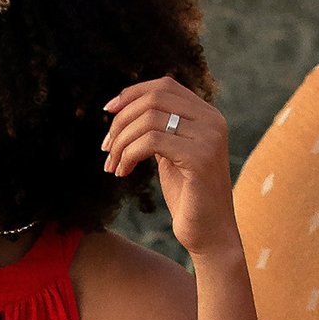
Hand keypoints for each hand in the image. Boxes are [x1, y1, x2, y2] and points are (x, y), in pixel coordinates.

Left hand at [100, 76, 238, 254]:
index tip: (107, 111)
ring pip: (149, 120)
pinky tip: (122, 172)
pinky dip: (128, 155)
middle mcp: (212, 120)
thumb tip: (124, 108)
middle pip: (154, 99)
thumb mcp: (171, 153)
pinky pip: (151, 142)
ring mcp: (209, 137)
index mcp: (207, 115)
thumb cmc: (187, 195)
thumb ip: (159, 128)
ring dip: (121, 142)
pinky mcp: (200, 157)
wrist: (209, 233)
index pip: (165, 86)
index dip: (132, 93)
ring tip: (112, 165)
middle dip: (121, 120)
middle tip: (106, 147)